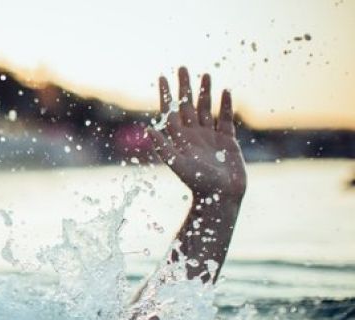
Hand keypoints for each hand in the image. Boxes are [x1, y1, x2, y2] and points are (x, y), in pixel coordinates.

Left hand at [146, 67, 246, 199]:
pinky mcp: (227, 140)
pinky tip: (226, 91)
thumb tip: (148, 129)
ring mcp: (210, 136)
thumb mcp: (177, 164)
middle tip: (182, 67)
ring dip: (205, 91)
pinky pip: (226, 118)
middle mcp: (193, 135)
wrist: (221, 196)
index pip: (170, 111)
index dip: (166, 94)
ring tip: (205, 74)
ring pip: (207, 108)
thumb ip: (163, 148)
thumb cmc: (198, 183)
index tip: (162, 76)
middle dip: (185, 87)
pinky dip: (226, 105)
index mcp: (179, 138)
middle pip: (188, 105)